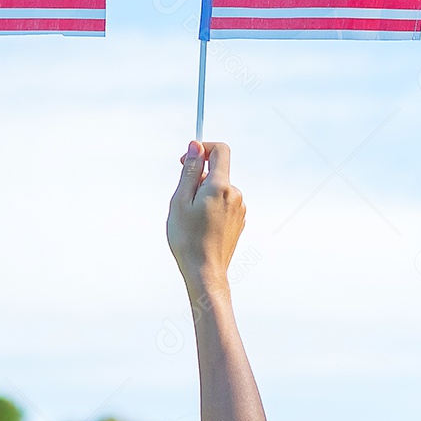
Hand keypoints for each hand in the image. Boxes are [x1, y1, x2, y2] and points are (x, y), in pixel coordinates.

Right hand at [166, 140, 245, 297]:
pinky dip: (211, 206)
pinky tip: (201, 226)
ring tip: (191, 217)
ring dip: (204, 194)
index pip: (220, 151)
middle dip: (199, 178)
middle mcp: (235, 195)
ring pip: (219, 188)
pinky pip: (224, 203)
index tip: (187, 160)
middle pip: (217, 171)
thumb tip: (196, 146)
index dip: (203, 148)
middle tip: (183, 200)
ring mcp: (239, 209)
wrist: (205, 273)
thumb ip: (190, 171)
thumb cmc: (188, 238)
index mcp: (221, 186)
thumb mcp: (181, 200)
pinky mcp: (239, 221)